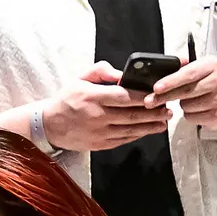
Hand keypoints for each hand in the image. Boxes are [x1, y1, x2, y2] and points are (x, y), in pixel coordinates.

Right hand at [40, 62, 170, 150]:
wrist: (48, 125)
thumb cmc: (67, 100)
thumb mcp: (79, 79)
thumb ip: (101, 71)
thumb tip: (122, 74)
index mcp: (92, 97)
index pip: (124, 96)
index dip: (144, 96)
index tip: (159, 94)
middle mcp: (96, 116)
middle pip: (132, 115)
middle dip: (154, 112)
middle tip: (168, 109)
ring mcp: (98, 132)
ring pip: (131, 130)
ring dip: (150, 126)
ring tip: (164, 121)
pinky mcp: (99, 144)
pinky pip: (123, 139)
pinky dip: (137, 135)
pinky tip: (147, 130)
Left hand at [150, 55, 216, 130]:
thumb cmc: (208, 81)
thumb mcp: (198, 68)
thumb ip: (181, 67)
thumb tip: (161, 66)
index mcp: (213, 65)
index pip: (188, 74)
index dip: (170, 82)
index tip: (156, 88)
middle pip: (186, 91)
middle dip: (165, 97)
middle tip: (150, 101)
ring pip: (188, 106)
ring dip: (181, 105)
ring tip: (186, 100)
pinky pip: (193, 117)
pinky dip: (188, 114)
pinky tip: (194, 109)